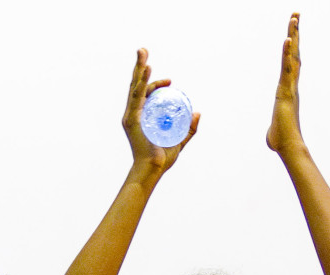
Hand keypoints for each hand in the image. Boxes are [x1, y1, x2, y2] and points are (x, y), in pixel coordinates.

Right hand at [122, 49, 198, 174]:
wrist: (153, 169)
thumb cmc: (162, 158)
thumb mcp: (179, 140)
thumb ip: (188, 128)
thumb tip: (198, 112)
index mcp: (141, 117)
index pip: (145, 94)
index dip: (156, 84)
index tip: (170, 81)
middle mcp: (133, 113)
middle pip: (136, 85)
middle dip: (140, 67)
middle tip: (143, 50)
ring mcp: (131, 115)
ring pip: (135, 87)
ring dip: (139, 68)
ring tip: (142, 52)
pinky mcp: (132, 119)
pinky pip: (137, 96)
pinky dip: (142, 82)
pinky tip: (147, 70)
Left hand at [265, 13, 304, 155]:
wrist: (286, 145)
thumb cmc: (280, 140)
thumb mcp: (274, 131)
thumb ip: (274, 130)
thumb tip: (273, 140)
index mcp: (287, 89)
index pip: (290, 64)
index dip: (291, 48)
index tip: (292, 33)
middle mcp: (290, 84)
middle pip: (294, 53)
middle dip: (295, 33)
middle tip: (295, 15)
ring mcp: (290, 85)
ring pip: (292, 56)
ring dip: (293, 36)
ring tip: (294, 18)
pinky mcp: (287, 89)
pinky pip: (287, 67)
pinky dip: (287, 53)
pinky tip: (288, 39)